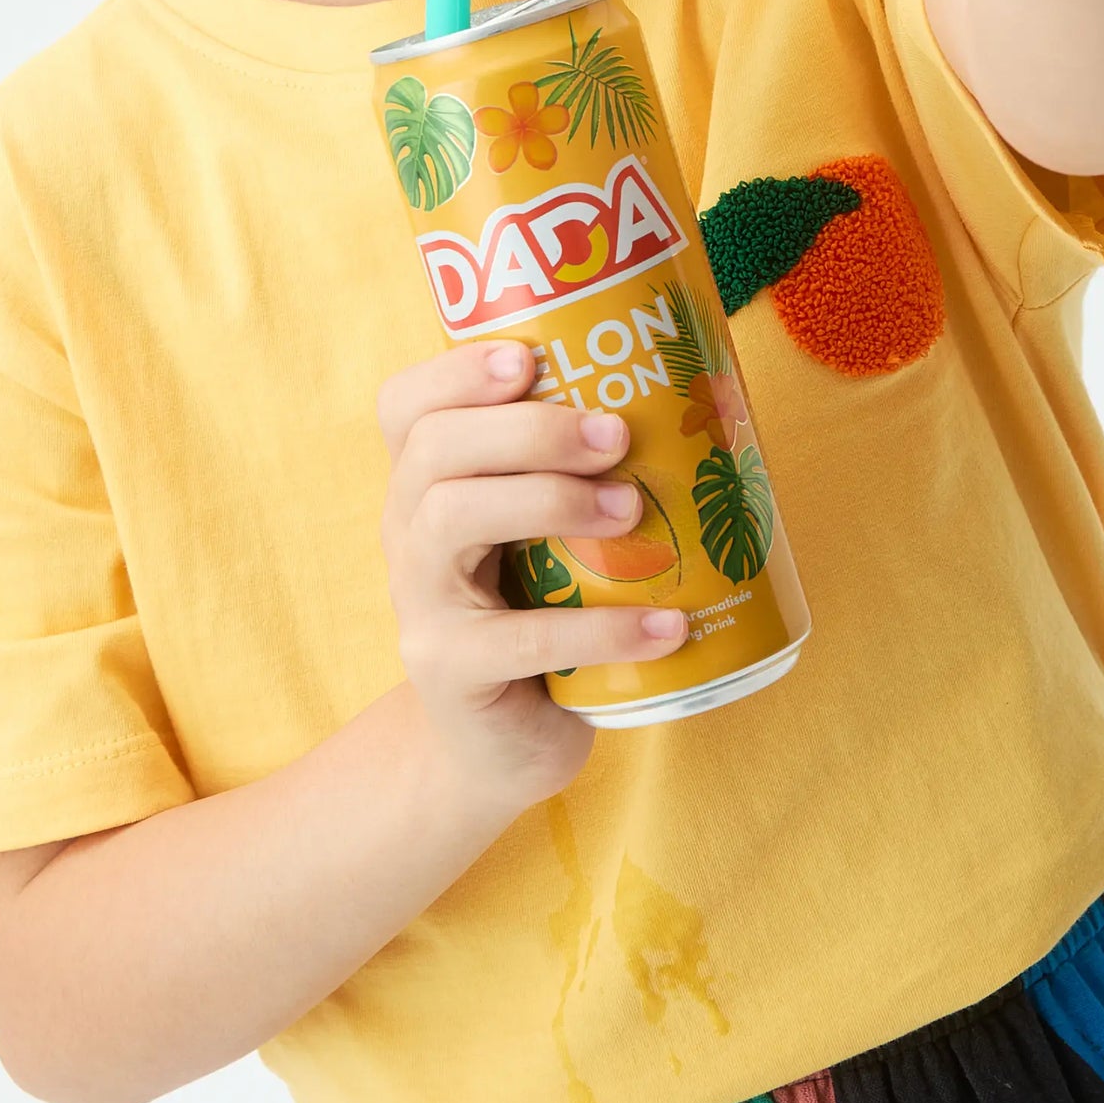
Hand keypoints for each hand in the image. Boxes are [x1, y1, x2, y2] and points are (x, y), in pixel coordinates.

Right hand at [376, 342, 686, 812]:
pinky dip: (603, 628)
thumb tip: (698, 400)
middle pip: (435, 449)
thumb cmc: (538, 613)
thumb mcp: (544, 537)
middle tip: (615, 435)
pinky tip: (666, 625)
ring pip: (452, 519)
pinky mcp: (451, 671)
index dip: (455, 371)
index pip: (405, 406)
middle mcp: (405, 532)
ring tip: (632, 511)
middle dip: (529, 429)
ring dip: (551, 501)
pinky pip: (520, 640)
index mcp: (424, 485)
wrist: (497, 745)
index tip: (529, 357)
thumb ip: (579, 476)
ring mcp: (420, 603)